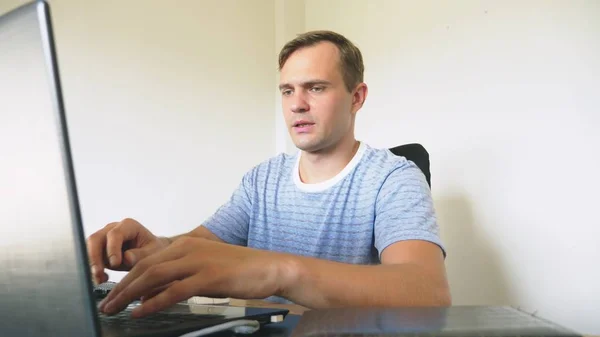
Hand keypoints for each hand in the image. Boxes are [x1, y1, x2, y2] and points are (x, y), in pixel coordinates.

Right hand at [86, 218, 169, 284]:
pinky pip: (90, 258)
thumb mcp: (153, 253)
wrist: (151, 253)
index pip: (115, 234)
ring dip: (92, 265)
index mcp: (128, 226)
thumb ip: (141, 254)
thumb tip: (126, 258)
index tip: (115, 264)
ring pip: (89, 249)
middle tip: (99, 273)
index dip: (112, 249)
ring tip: (101, 279)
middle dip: (95, 257)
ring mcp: (104, 238)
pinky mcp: (99, 250)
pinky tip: (102, 278)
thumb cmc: (154, 250)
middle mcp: (113, 229)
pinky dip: (93, 269)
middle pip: (95, 239)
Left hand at [98, 237, 287, 316]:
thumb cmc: (239, 270)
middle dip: (122, 287)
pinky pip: (175, 290)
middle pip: (145, 267)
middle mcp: (187, 248)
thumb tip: (153, 293)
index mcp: (185, 244)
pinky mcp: (209, 276)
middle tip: (106, 305)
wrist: (269, 267)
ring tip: (115, 309)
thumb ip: (180, 277)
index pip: (147, 260)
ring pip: (154, 275)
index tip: (112, 294)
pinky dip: (154, 302)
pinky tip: (141, 311)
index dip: (126, 278)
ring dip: (130, 294)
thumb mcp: (204, 268)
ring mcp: (198, 261)